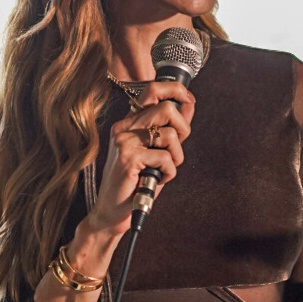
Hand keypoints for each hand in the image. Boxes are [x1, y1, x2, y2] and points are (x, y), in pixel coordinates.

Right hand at [84, 80, 194, 240]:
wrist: (113, 212)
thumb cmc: (136, 182)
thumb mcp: (156, 151)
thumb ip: (170, 128)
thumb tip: (188, 104)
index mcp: (129, 123)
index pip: (152, 89)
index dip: (176, 90)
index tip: (189, 99)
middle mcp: (124, 128)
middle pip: (167, 109)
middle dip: (184, 130)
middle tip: (176, 150)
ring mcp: (124, 141)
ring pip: (170, 134)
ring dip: (176, 157)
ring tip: (164, 169)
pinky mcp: (128, 158)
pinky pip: (166, 157)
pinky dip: (169, 172)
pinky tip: (157, 179)